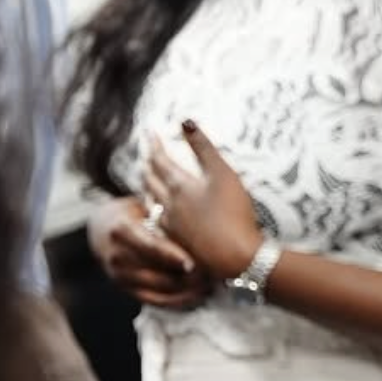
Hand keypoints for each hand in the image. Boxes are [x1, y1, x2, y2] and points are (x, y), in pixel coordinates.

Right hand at [87, 193, 209, 309]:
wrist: (104, 229)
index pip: (151, 246)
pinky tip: (196, 297)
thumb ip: (165, 218)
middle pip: (156, 273)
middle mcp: (117, 256)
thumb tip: (199, 225)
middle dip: (186, 278)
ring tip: (209, 287)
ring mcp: (120, 276)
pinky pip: (154, 301)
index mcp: (121, 231)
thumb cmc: (135, 214)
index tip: (193, 263)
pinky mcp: (126, 289)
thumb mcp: (145, 207)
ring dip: (186, 292)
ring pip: (158, 290)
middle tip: (212, 276)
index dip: (172, 256)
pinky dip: (177, 302)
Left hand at [142, 120, 263, 284]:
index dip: (153, 144)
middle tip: (147, 153)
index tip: (149, 132)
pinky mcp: (176, 242)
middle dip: (147, 163)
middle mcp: (168, 205)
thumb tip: (185, 121)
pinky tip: (158, 212)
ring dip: (147, 186)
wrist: (234, 259)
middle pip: (150, 180)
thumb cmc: (232, 214)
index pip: (159, 159)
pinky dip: (154, 208)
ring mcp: (170, 226)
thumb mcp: (223, 174)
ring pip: (150, 201)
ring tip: (147, 178)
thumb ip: (203, 147)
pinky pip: (157, 220)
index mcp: (179, 186)